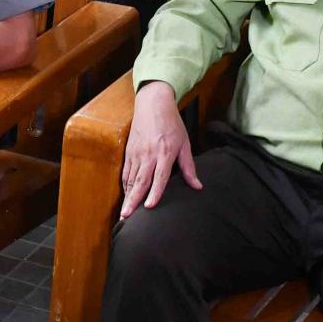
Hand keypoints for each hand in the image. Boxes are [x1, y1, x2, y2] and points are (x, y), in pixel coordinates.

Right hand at [119, 81, 200, 218]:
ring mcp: (137, 153)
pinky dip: (125, 185)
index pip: (159, 176)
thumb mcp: (184, 143)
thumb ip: (189, 166)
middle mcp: (149, 154)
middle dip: (133, 200)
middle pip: (140, 181)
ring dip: (127, 196)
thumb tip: (197, 186)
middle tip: (127, 217)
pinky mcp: (129, 151)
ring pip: (131, 178)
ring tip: (124, 213)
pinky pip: (126, 172)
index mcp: (165, 152)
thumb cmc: (172, 124)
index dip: (155, 192)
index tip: (150, 206)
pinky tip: (126, 195)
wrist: (153, 104)